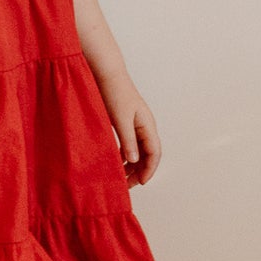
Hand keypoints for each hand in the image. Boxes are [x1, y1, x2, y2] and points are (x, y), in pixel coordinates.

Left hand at [96, 70, 160, 184]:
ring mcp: (135, 124)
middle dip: (139, 171)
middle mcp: (144, 126)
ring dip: (131, 165)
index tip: (141, 183)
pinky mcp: (124, 122)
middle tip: (127, 185)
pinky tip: (114, 162)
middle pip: (147, 154)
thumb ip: (127, 140)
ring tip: (120, 178)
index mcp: (147, 125)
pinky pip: (128, 144)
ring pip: (137, 150)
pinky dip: (123, 155)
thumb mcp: (120, 119)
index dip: (149, 170)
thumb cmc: (114, 93)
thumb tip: (134, 161)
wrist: (105, 74)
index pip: (154, 153)